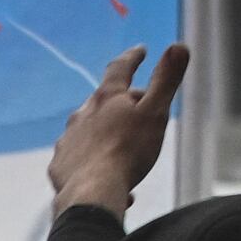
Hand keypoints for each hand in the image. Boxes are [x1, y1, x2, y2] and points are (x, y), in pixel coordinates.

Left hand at [44, 43, 187, 216]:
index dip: (132, 58)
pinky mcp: (60, 166)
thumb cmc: (128, 152)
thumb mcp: (155, 113)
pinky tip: (110, 180)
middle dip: (120, 103)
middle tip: (138, 110)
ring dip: (106, 135)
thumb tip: (180, 46)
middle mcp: (82, 114)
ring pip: (89, 131)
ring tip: (122, 148)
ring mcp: (68, 140)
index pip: (120, 69)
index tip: (140, 51)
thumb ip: (166, 81)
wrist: (91, 194)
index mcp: (106, 98)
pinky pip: (81, 162)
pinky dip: (95, 166)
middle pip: (103, 102)